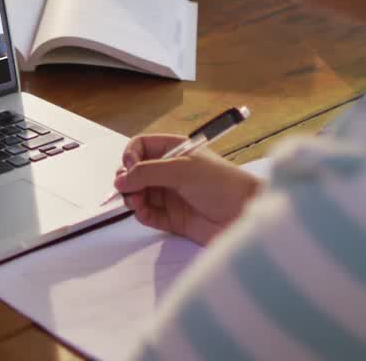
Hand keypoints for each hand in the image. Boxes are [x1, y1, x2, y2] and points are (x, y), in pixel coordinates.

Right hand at [112, 134, 263, 245]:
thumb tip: (121, 179)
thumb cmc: (224, 185)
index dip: (130, 156)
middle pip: (135, 172)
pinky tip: (144, 213)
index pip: (141, 147)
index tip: (129, 168)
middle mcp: (170, 171)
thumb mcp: (183, 170)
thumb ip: (148, 172)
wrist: (244, 216)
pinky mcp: (172, 217)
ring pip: (138, 194)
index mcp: (174, 151)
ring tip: (137, 202)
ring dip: (132, 198)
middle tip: (128, 189)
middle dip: (127, 180)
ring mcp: (171, 194)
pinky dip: (141, 214)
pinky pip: (147, 214)